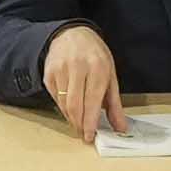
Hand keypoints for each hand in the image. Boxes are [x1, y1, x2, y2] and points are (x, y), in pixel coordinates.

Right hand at [38, 23, 124, 141]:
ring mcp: (60, 69)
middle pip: (75, 105)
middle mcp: (78, 67)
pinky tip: (71, 108)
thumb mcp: (110, 75)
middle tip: (84, 133)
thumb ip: (115, 104)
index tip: (90, 136)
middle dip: (79, 124)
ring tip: (79, 123)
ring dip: (71, 118)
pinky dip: (63, 108)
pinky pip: (56, 98)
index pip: (92, 101)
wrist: (71, 34)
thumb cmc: (95, 56)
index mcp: (98, 68)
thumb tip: (121, 128)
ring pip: (64, 104)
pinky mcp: (49, 73)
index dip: (90, 122)